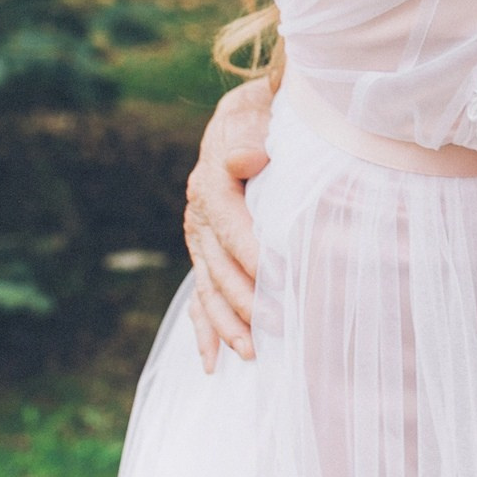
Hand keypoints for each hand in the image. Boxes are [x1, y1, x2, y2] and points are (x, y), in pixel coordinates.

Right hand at [184, 75, 273, 370]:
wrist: (245, 115)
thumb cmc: (263, 115)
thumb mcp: (257, 112)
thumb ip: (252, 134)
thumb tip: (251, 156)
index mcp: (211, 184)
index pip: (230, 225)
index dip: (251, 253)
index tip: (276, 277)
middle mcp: (198, 216)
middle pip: (218, 266)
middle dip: (246, 299)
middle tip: (277, 326)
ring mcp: (198, 240)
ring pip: (209, 288)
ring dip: (228, 324)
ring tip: (252, 353)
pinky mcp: (204, 256)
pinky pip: (200, 298)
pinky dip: (205, 331)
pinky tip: (212, 364)